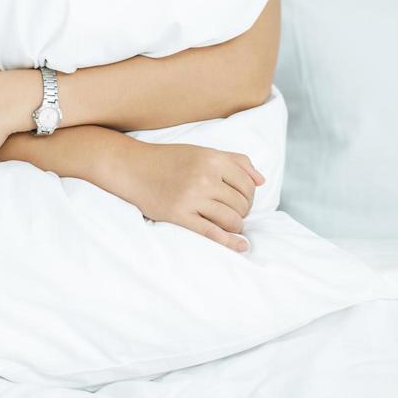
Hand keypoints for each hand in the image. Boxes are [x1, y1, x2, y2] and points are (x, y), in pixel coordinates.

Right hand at [128, 142, 264, 253]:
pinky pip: (212, 234)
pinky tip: (241, 246)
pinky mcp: (179, 216)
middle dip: (243, 211)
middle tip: (232, 212)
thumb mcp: (204, 152)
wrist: (134, 168)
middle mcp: (204, 177)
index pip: (249, 185)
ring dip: (236, 226)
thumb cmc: (171, 160)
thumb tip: (262, 181)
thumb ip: (236, 161)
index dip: (250, 196)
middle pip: (242, 204)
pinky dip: (230, 243)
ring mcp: (192, 198)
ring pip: (232, 220)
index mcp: (213, 159)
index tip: (241, 200)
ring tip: (229, 224)